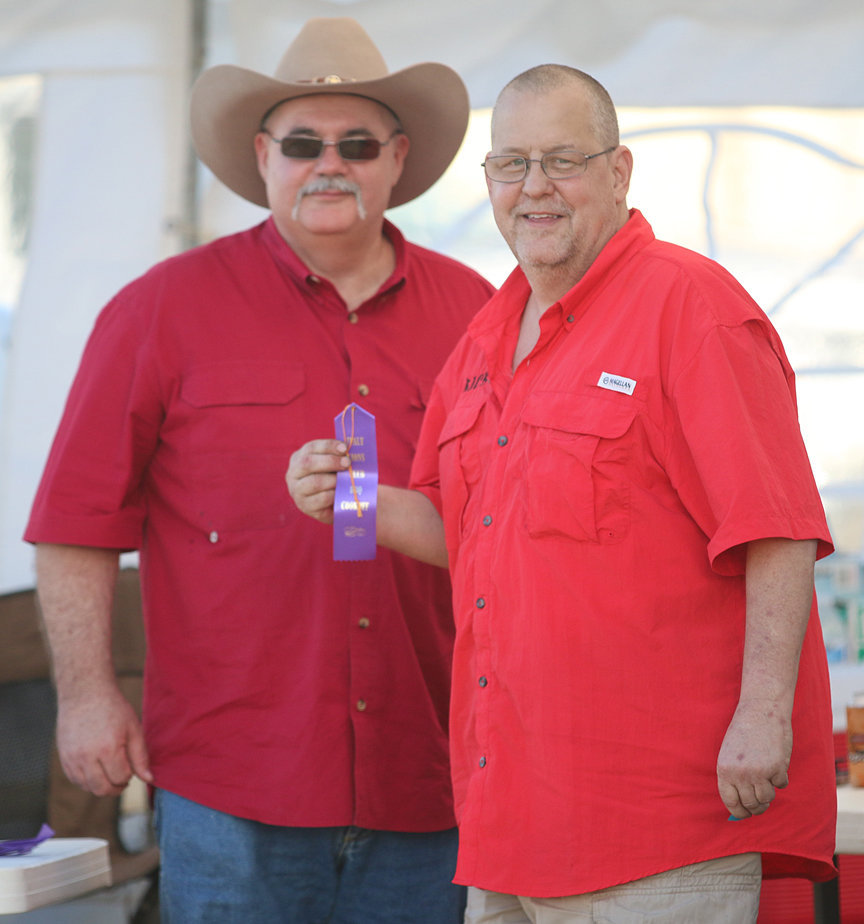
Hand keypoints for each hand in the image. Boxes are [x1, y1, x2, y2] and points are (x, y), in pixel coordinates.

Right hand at [56, 686, 151, 796]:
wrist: (85, 694)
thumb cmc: (113, 709)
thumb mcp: (133, 728)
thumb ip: (141, 757)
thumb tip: (149, 779)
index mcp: (108, 748)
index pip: (121, 778)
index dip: (129, 775)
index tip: (131, 767)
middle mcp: (87, 756)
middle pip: (102, 789)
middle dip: (116, 788)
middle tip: (123, 778)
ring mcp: (72, 758)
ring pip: (87, 787)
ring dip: (101, 785)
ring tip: (110, 772)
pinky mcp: (63, 757)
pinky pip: (75, 780)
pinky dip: (87, 780)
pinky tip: (97, 769)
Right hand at [286, 439, 349, 524]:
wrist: (331, 505)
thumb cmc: (331, 480)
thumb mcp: (330, 466)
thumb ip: (337, 457)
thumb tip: (349, 453)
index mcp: (298, 458)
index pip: (311, 447)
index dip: (328, 446)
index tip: (344, 448)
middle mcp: (293, 474)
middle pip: (308, 463)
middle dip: (330, 461)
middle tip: (347, 463)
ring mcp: (297, 491)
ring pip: (314, 482)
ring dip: (334, 479)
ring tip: (347, 480)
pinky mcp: (305, 506)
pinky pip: (321, 499)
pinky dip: (334, 494)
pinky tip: (341, 493)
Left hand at [717, 700, 791, 818]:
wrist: (761, 710)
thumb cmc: (745, 733)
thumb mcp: (730, 754)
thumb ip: (734, 777)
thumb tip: (741, 806)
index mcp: (724, 769)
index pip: (731, 802)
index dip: (740, 812)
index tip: (746, 814)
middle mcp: (740, 774)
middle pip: (751, 805)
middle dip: (758, 806)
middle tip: (763, 801)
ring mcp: (759, 772)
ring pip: (767, 798)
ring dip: (770, 792)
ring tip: (768, 778)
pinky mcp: (777, 768)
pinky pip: (782, 785)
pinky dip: (782, 779)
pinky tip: (778, 764)